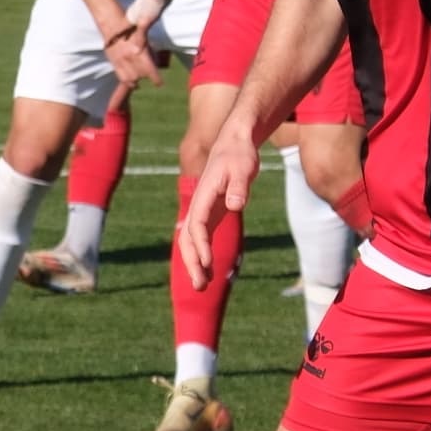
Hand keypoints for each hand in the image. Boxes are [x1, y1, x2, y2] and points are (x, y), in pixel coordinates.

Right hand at [97, 14, 159, 90]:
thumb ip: (150, 51)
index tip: (159, 83)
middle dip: (147, 75)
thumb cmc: (131, 28)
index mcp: (140, 52)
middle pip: (142, 75)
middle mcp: (130, 59)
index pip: (150, 71)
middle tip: (150, 73)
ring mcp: (121, 61)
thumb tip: (157, 64)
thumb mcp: (145, 37)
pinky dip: (128, 81)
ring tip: (140, 76)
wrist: (112, 25)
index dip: (156, 80)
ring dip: (137, 79)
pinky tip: (132, 80)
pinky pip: (121, 77)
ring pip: (131, 79)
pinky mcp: (114, 63)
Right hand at [176, 104, 261, 283]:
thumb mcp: (244, 167)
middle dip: (191, 262)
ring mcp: (203, 210)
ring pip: (190, 241)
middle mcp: (199, 205)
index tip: (209, 264)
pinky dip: (201, 255)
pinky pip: (200, 238)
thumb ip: (239, 186)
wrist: (235, 144)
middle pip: (187, 238)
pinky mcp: (211, 213)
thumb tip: (236, 205)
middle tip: (200, 286)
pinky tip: (209, 271)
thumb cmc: (240, 155)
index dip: (201, 245)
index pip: (197, 224)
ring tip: (202, 286)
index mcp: (204, 194)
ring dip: (193, 263)